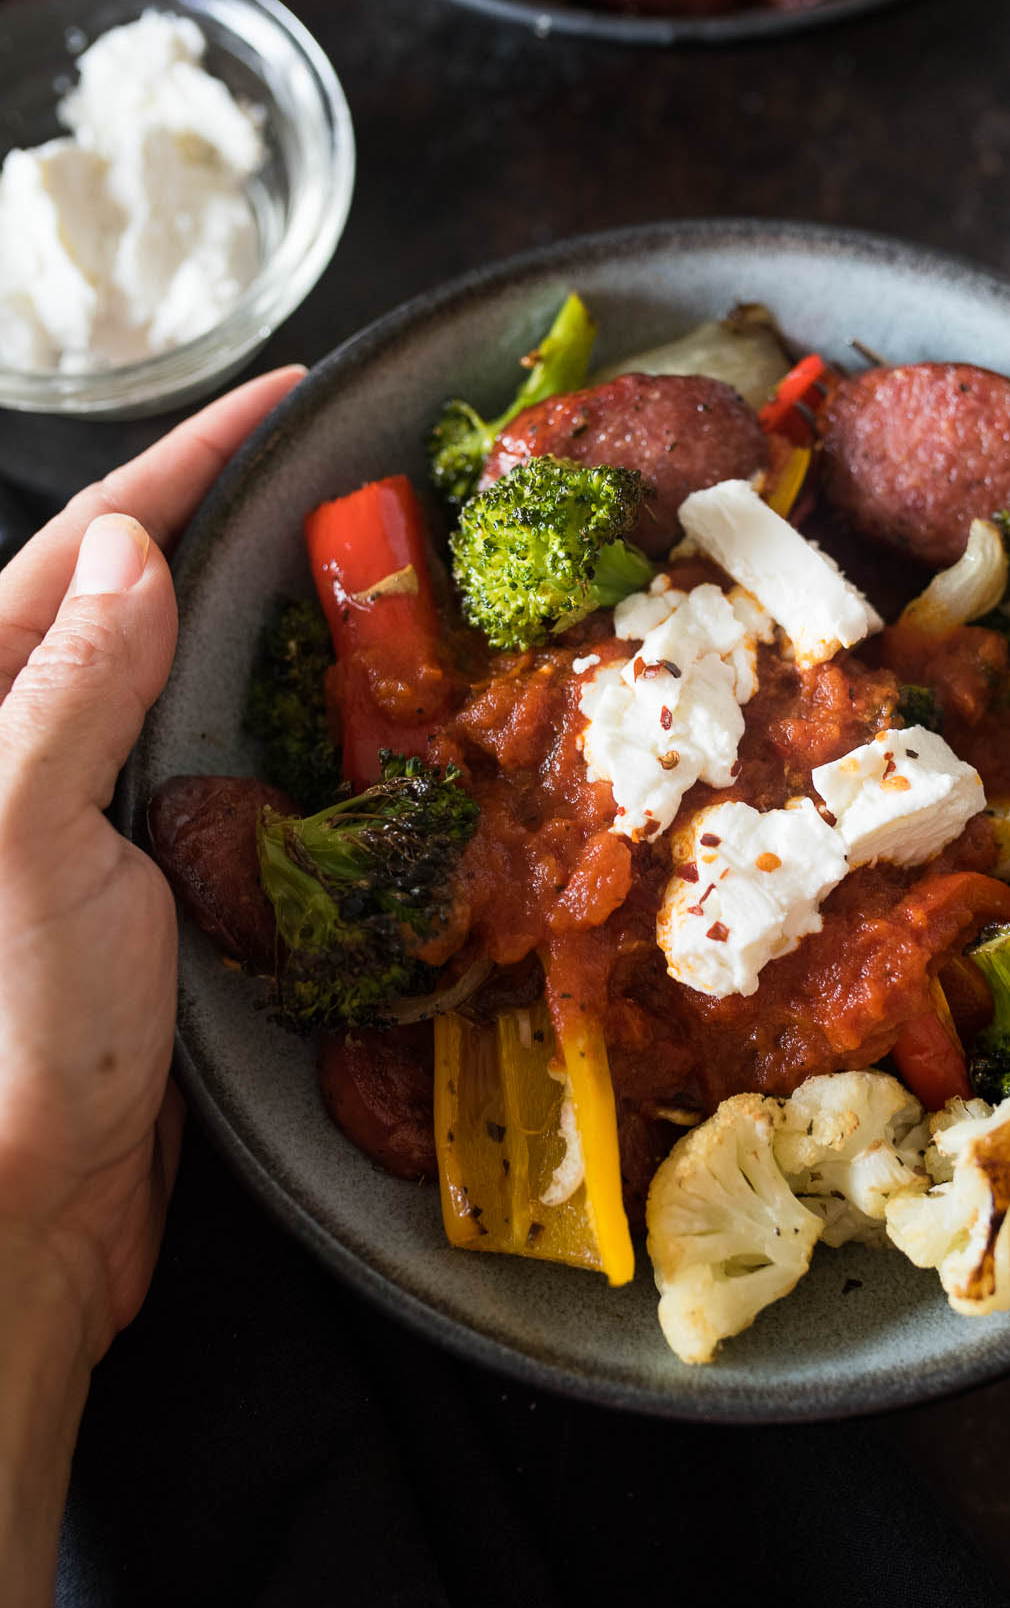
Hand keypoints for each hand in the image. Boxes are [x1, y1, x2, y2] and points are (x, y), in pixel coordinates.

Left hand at [0, 366, 302, 1361]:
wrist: (33, 1211)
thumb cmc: (12, 1036)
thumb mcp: (27, 841)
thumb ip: (67, 690)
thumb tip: (126, 548)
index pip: (86, 551)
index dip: (186, 464)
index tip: (284, 396)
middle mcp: (33, 749)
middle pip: (141, 597)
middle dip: (238, 522)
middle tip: (353, 475)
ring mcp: (98, 814)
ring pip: (195, 679)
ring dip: (275, 620)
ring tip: (376, 571)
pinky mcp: (160, 880)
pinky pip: (232, 771)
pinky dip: (294, 727)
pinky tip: (357, 711)